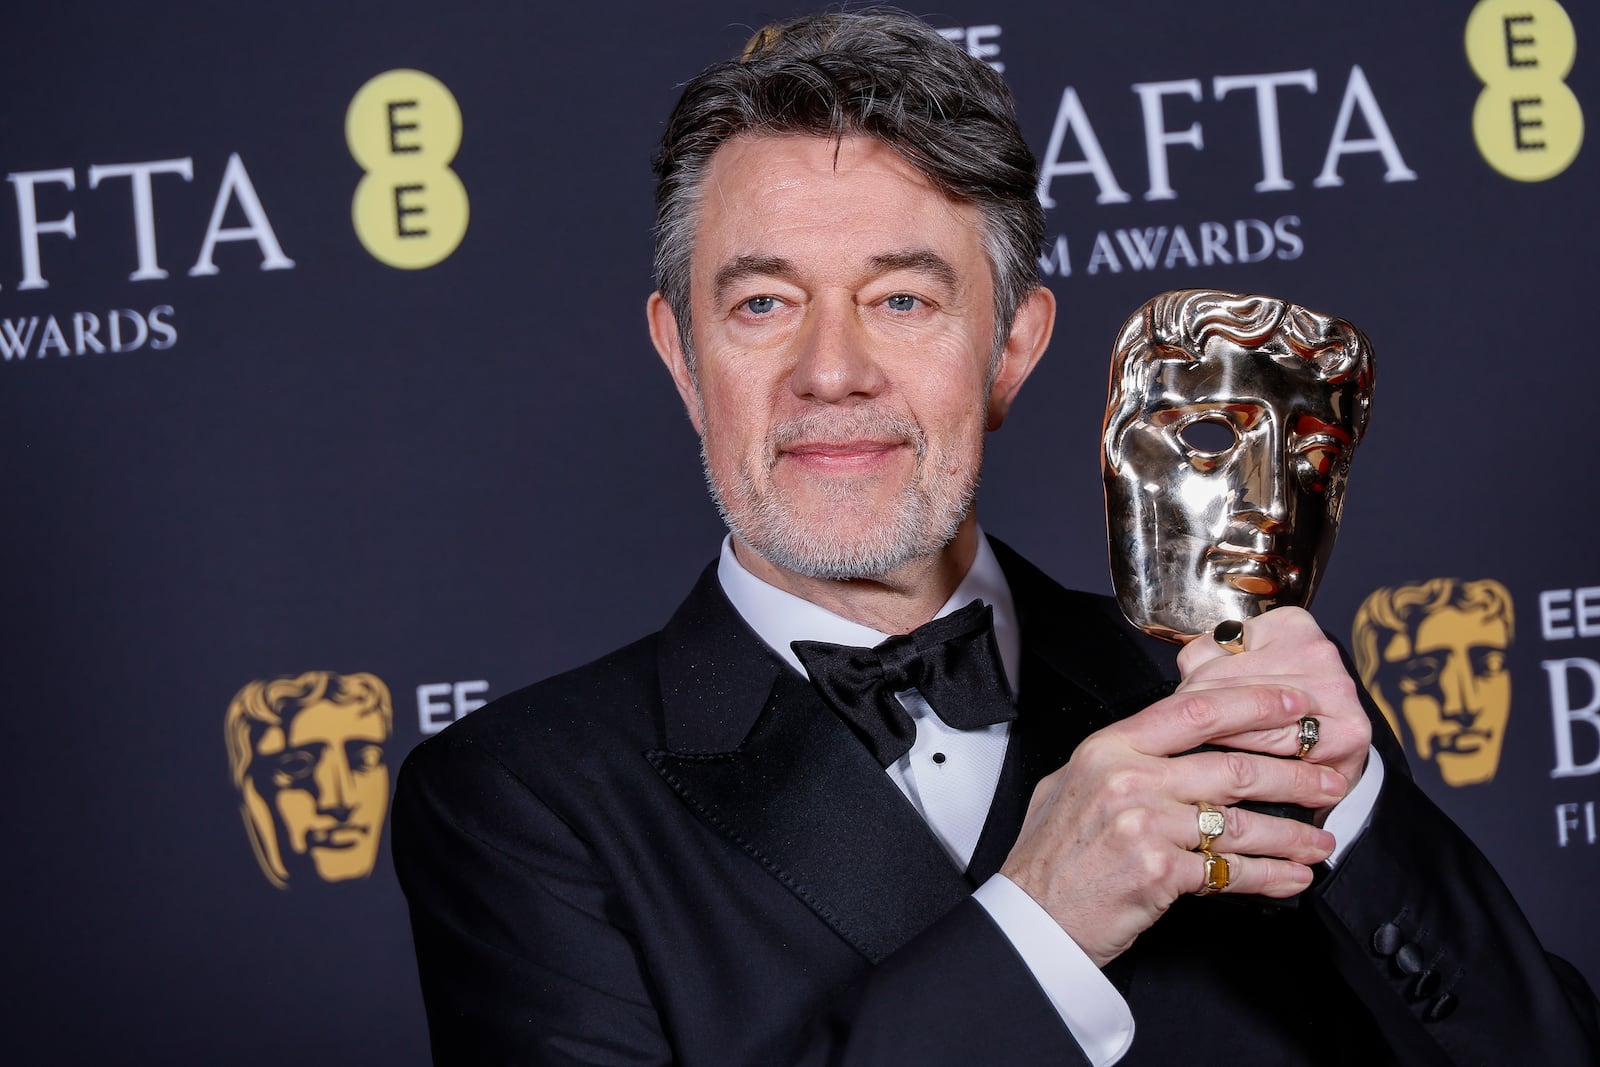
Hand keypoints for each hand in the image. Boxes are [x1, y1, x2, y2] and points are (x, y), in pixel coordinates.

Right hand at [1000, 609, 1362, 966]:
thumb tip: (1177, 739)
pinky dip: (1270, 876)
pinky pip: (1231, 870)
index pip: (1195, 709)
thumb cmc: (1051, 855)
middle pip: (1234, 766)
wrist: (1031, 918)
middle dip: (1295, 774)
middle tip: (1330, 779)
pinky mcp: (1159, 871)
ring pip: (1241, 821)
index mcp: (1110, 746)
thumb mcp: (1073, 782)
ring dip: (1292, 833)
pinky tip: (1292, 877)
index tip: (1293, 704)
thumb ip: (1124, 756)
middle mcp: (1128, 777)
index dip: (1253, 703)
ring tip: (1321, 839)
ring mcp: (1144, 823)